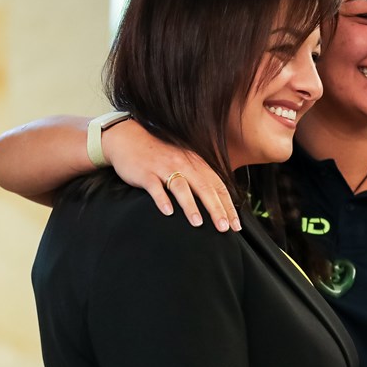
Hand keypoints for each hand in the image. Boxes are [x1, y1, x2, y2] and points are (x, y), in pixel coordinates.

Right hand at [102, 119, 240, 231]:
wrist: (129, 139)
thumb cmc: (161, 156)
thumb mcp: (185, 163)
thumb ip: (201, 178)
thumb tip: (220, 202)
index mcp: (196, 164)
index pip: (218, 186)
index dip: (228, 206)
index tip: (236, 225)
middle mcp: (183, 164)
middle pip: (204, 188)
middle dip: (216, 209)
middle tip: (224, 228)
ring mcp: (164, 168)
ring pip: (181, 187)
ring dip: (190, 206)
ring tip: (198, 223)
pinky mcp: (145, 173)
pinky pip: (155, 187)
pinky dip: (162, 199)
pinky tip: (168, 212)